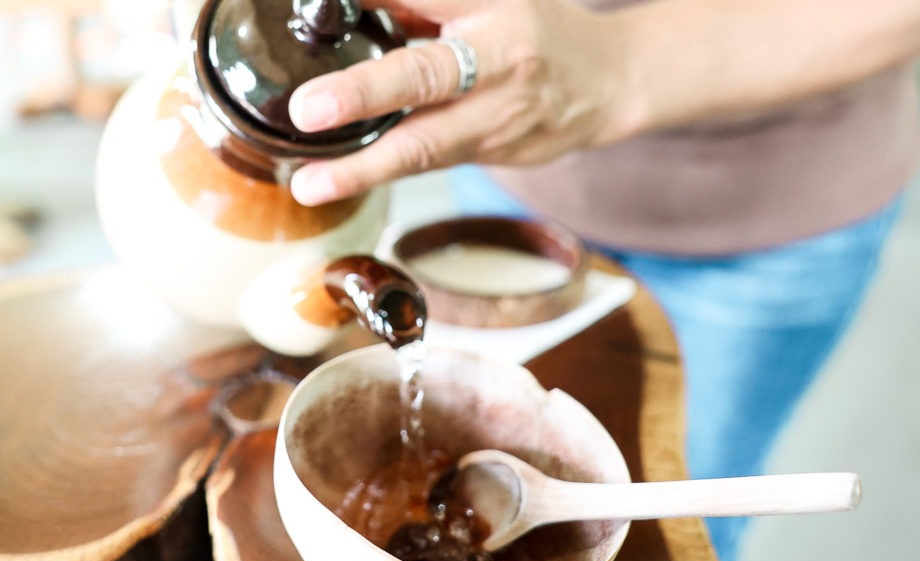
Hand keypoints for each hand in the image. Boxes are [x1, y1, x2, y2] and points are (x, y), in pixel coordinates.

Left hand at [288, 0, 632, 205]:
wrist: (608, 83)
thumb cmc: (536, 30)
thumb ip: (421, 7)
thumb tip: (342, 11)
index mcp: (493, 7)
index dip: (375, 4)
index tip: (319, 9)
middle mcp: (498, 63)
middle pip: (427, 77)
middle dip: (365, 95)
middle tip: (310, 111)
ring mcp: (499, 117)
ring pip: (425, 146)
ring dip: (364, 169)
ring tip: (312, 184)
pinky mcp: (494, 156)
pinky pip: (431, 164)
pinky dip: (382, 172)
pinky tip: (339, 183)